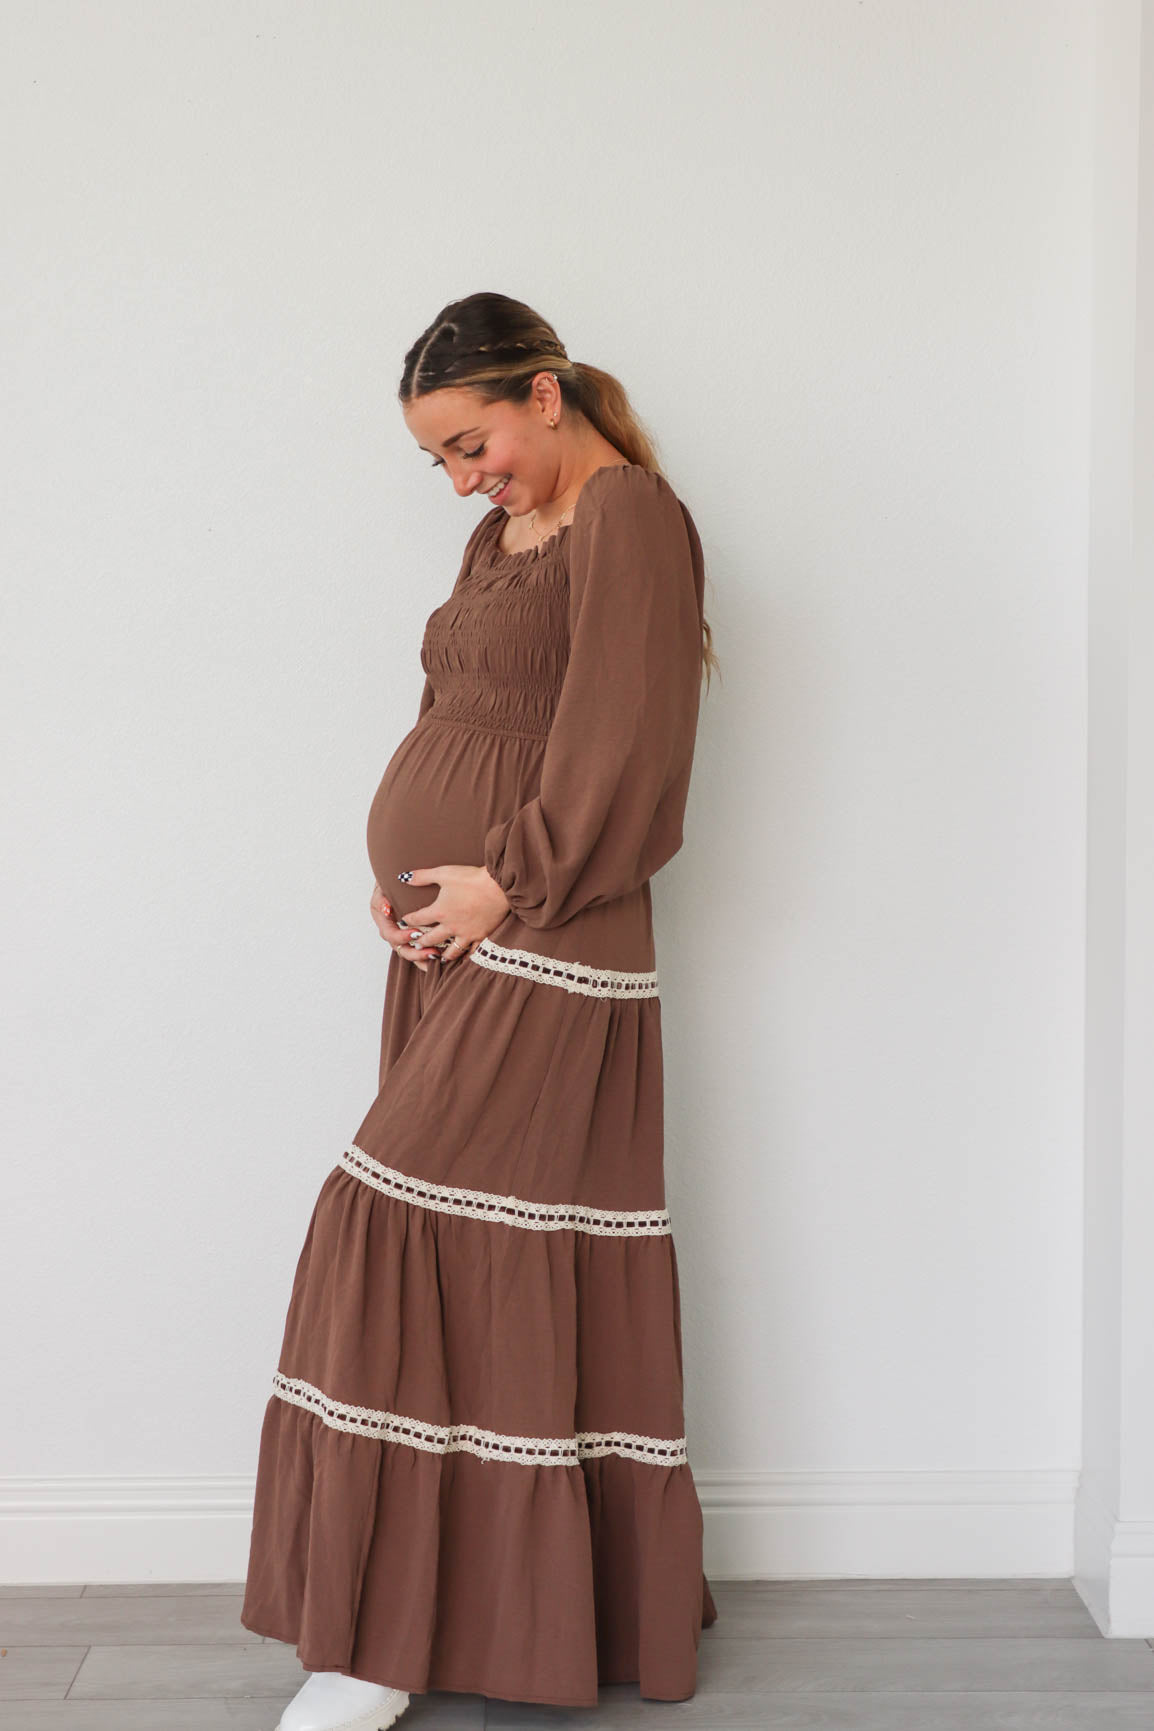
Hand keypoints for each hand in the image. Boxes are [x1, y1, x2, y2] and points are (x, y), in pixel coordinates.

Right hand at [370, 881, 440, 973]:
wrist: (402, 878)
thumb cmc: (393, 880)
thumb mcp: (384, 885)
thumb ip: (382, 898)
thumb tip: (386, 910)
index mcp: (382, 918)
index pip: (390, 934)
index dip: (402, 937)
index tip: (417, 934)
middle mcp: (391, 929)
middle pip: (400, 948)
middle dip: (415, 953)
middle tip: (431, 952)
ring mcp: (401, 934)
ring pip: (409, 952)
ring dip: (422, 957)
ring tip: (437, 957)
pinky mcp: (412, 936)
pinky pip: (418, 950)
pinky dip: (426, 958)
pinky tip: (440, 959)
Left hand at [391, 863, 510, 964]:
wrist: (499, 886)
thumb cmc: (472, 878)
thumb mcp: (443, 873)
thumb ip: (422, 876)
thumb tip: (403, 877)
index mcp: (439, 911)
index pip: (417, 919)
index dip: (408, 920)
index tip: (404, 921)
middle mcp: (451, 926)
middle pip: (430, 939)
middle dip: (420, 941)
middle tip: (415, 944)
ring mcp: (467, 934)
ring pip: (450, 952)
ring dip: (441, 955)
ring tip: (437, 956)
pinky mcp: (481, 936)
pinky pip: (472, 953)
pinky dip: (466, 957)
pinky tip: (463, 959)